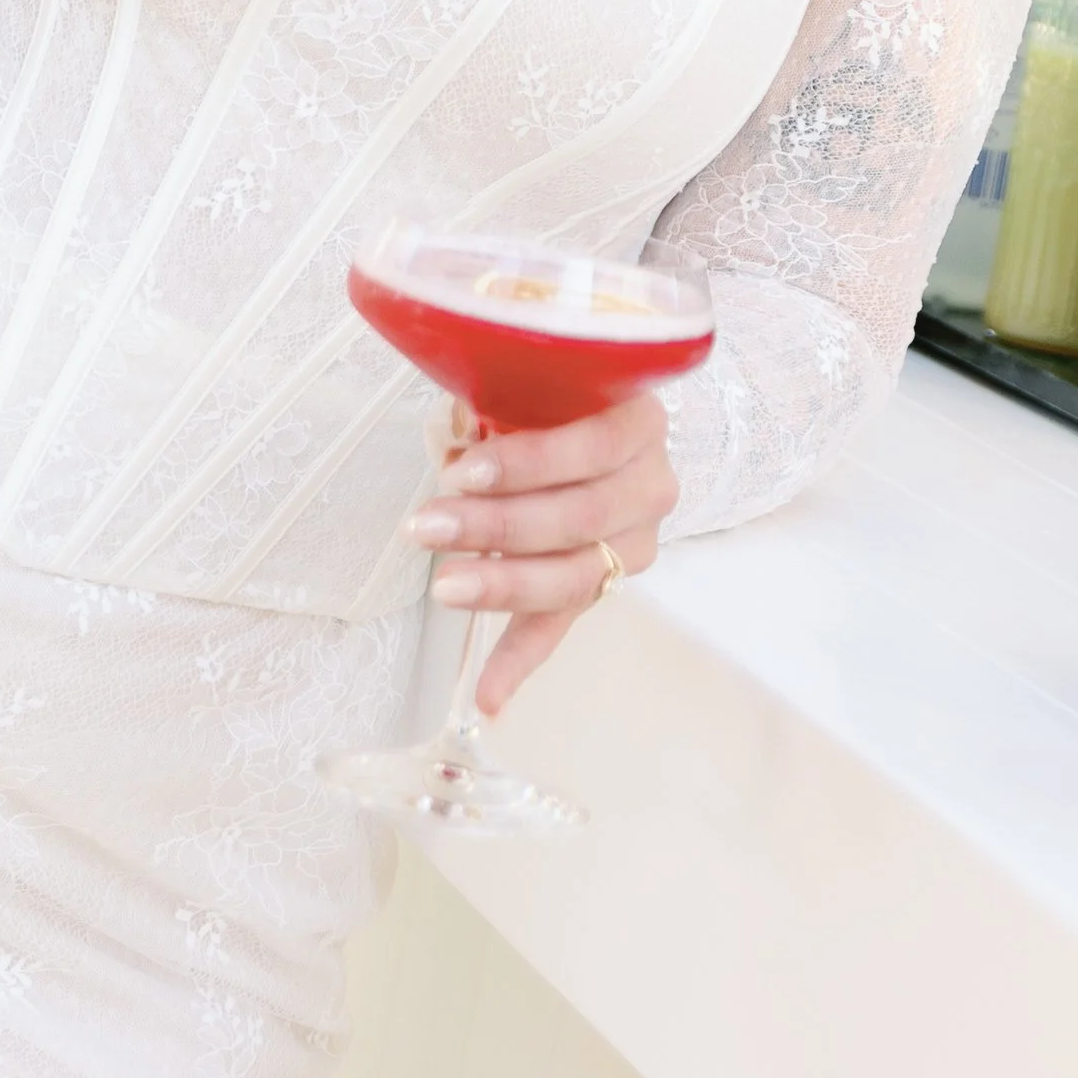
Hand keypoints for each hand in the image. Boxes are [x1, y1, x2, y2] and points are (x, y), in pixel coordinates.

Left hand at [407, 390, 679, 717]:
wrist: (599, 424)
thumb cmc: (551, 397)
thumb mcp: (538, 381)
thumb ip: (508, 398)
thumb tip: (452, 439)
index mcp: (639, 422)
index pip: (591, 447)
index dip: (526, 464)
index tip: (460, 472)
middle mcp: (651, 487)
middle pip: (576, 519)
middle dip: (495, 526)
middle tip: (426, 527)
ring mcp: (633, 543)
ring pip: (572, 577)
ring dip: (502, 586)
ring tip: (443, 587)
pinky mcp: (604, 584)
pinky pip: (560, 625)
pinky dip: (520, 660)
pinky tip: (489, 696)